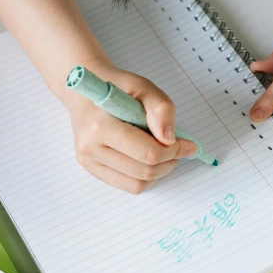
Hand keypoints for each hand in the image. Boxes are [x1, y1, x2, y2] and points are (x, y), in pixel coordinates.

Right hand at [66, 66, 197, 193]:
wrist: (84, 93)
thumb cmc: (116, 87)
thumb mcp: (143, 86)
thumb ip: (161, 109)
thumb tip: (170, 139)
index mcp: (100, 126)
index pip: (147, 152)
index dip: (174, 151)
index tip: (189, 144)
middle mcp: (90, 147)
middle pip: (144, 171)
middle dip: (169, 162)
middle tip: (178, 148)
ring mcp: (88, 161)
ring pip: (137, 184)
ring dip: (159, 172)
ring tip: (163, 153)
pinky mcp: (90, 168)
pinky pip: (127, 185)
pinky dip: (145, 176)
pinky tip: (147, 159)